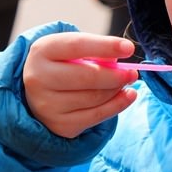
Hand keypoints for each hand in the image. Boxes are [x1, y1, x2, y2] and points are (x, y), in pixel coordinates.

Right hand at [23, 32, 137, 137]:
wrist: (39, 93)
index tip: (128, 48)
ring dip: (117, 89)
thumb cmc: (62, 64)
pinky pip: (96, 116)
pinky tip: (128, 96)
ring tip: (126, 81)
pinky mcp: (60, 125)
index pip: (77, 46)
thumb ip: (93, 50)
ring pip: (95, 97)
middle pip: (87, 76)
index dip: (105, 46)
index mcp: (42, 51)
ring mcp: (47, 105)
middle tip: (132, 72)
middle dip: (116, 75)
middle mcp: (39, 79)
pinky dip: (117, 105)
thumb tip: (118, 63)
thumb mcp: (71, 50)